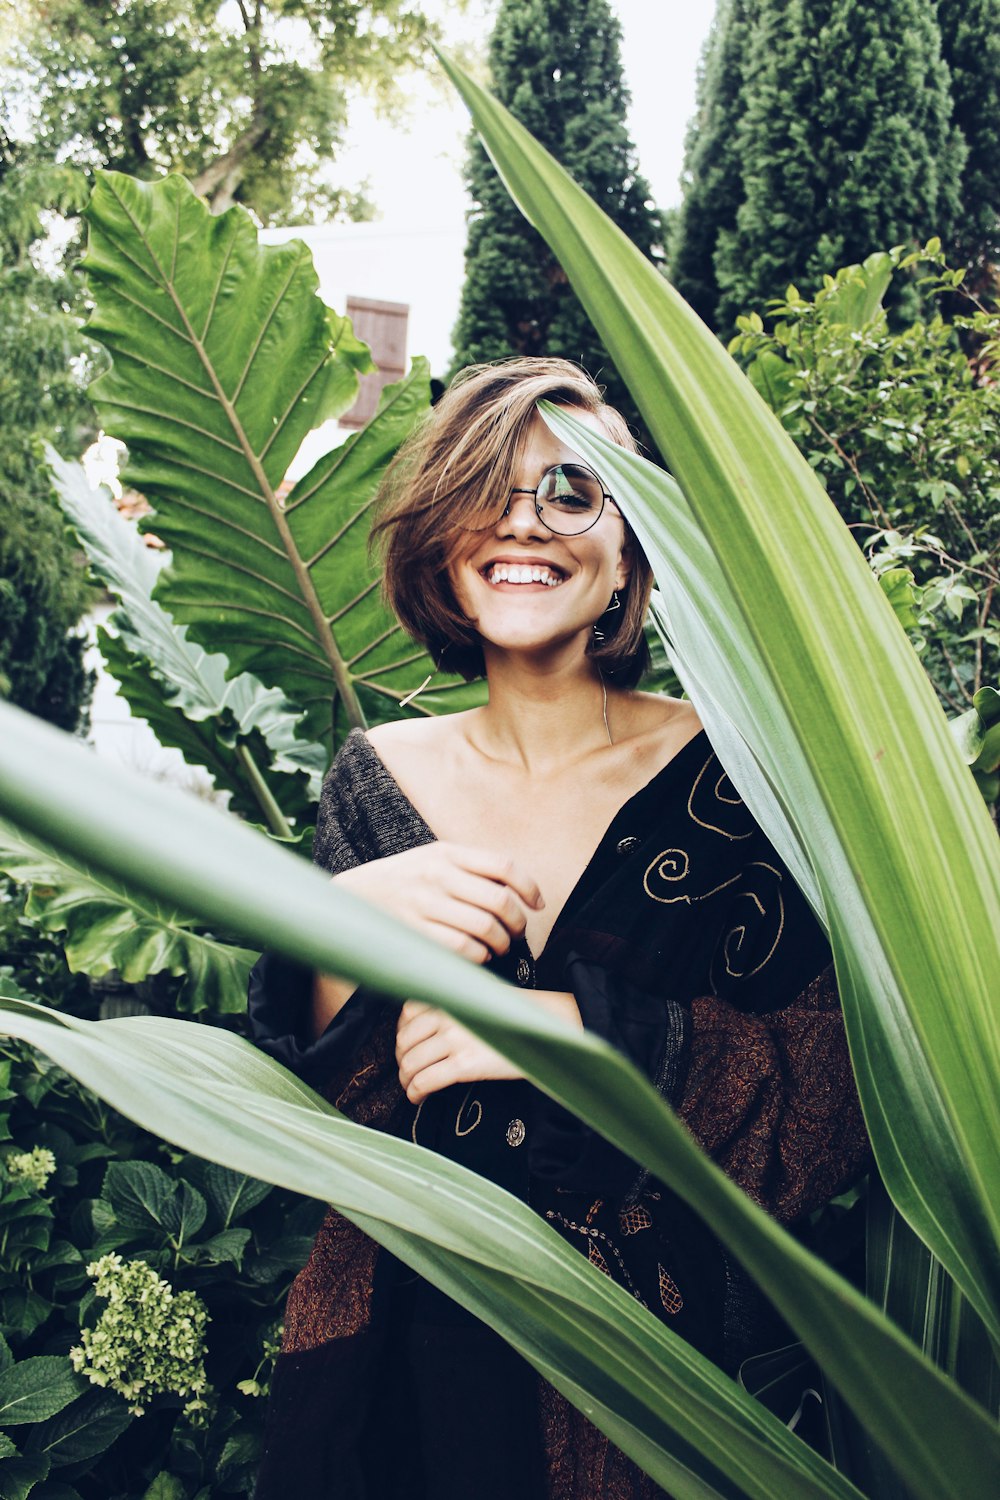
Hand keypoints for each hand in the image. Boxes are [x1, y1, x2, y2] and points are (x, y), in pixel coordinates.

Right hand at [333, 843, 542, 964]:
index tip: (538, 904)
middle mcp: (437, 876)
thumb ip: (471, 867)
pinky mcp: (415, 932)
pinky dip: (479, 956)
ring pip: (484, 927)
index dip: (529, 887)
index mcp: (447, 853)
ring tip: (499, 946)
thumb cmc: (404, 878)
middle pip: (499, 901)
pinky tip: (478, 955)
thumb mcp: (434, 859)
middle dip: (518, 922)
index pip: (503, 866)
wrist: (355, 895)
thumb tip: (518, 889)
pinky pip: (462, 949)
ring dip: (501, 943)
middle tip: (518, 932)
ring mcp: (424, 905)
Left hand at [395, 1000, 520, 1103]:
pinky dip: (415, 1092)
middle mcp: (448, 1016)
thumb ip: (454, 1007)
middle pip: (405, 1041)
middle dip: (402, 1060)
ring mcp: (455, 1039)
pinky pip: (426, 1081)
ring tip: (412, 1088)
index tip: (408, 1047)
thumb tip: (427, 1029)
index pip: (408, 1014)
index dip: (403, 1034)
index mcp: (451, 997)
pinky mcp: (465, 1064)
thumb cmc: (517, 1015)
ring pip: (411, 1063)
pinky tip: (418, 1098)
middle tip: (409, 1072)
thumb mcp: (481, 999)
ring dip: (406, 1080)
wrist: (547, 1028)